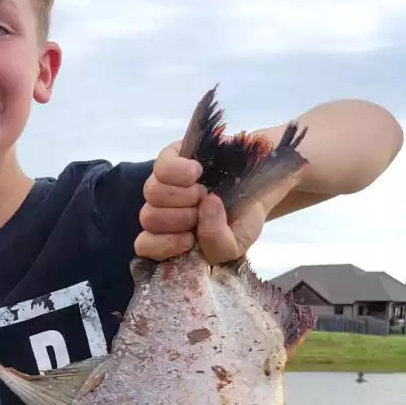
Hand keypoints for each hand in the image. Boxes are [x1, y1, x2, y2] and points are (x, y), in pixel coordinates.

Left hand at [135, 140, 295, 263]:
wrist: (259, 185)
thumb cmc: (243, 218)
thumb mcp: (238, 242)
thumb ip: (219, 245)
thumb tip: (206, 205)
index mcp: (173, 239)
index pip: (146, 246)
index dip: (164, 244)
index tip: (190, 239)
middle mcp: (162, 212)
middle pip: (149, 218)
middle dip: (182, 217)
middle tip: (204, 211)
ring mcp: (163, 184)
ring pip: (153, 193)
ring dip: (185, 195)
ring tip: (205, 192)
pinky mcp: (169, 157)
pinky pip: (162, 167)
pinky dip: (182, 171)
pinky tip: (198, 171)